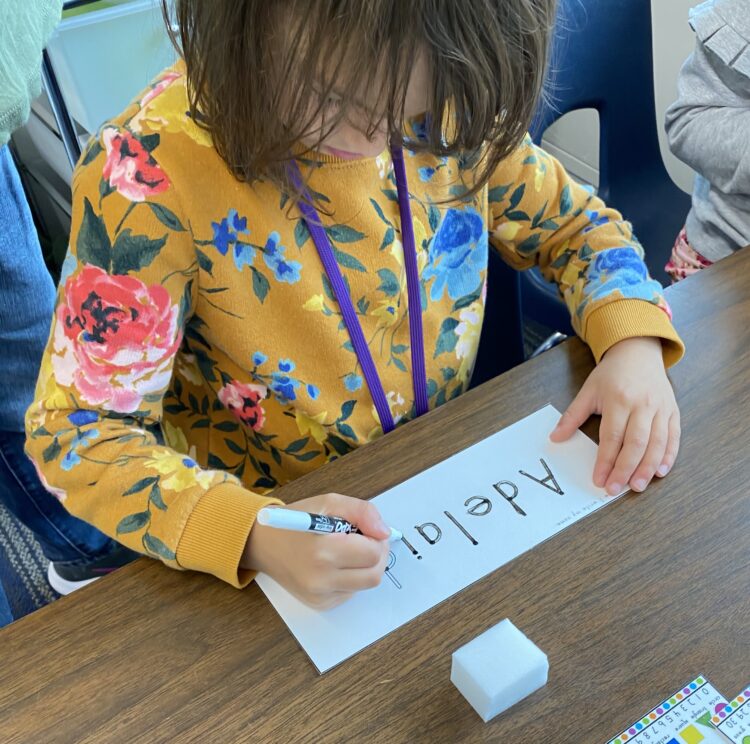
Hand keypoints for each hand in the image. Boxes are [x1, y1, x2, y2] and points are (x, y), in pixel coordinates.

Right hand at [242, 493, 390, 609]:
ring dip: (365, 566)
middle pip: (374, 575)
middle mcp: (320, 580)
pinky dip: (351, 577)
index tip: (367, 529)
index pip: (372, 554)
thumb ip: (362, 512)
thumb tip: (385, 532)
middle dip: (376, 555)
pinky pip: (350, 592)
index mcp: (322, 551)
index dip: (376, 539)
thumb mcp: (330, 502)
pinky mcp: (320, 605)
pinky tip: (335, 563)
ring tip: (346, 549)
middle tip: (364, 539)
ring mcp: (319, 596)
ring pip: (365, 585)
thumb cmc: (298, 519)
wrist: (263, 543)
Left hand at [550, 337, 679, 494]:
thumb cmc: (611, 374)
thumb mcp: (588, 391)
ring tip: (638, 486)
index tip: (599, 480)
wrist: (638, 352)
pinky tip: (660, 471)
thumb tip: (555, 438)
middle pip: (636, 444)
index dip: (605, 461)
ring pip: (657, 444)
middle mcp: (642, 405)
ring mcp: (661, 408)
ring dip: (648, 468)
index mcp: (619, 400)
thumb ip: (572, 416)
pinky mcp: (673, 411)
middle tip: (616, 489)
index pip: (612, 437)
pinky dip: (668, 456)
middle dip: (626, 470)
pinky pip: (673, 437)